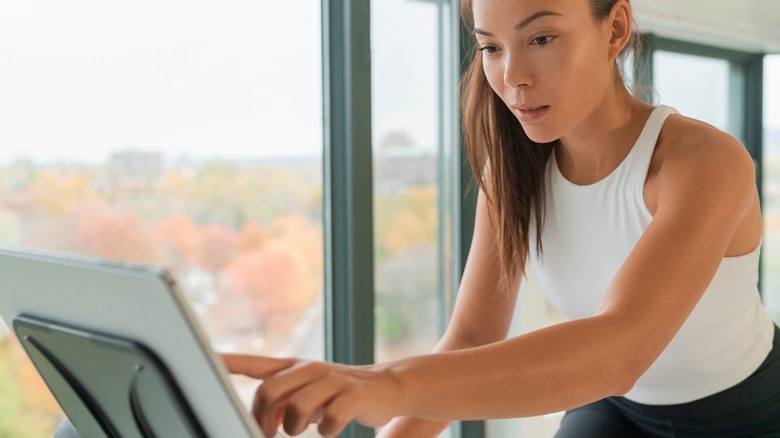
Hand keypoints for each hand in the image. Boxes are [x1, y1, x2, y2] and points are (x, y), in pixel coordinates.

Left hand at [221, 354, 402, 436]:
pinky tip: (332, 427)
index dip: (228, 363)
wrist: (387, 386)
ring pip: (296, 408)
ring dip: (294, 427)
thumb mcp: (307, 393)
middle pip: (268, 391)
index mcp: (295, 366)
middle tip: (271, 432)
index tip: (204, 360)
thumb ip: (281, 400)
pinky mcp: (353, 396)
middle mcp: (310, 369)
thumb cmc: (338, 392)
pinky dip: (327, 431)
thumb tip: (259, 418)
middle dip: (264, 418)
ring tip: (303, 428)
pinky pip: (329, 421)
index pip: (254, 363)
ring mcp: (332, 381)